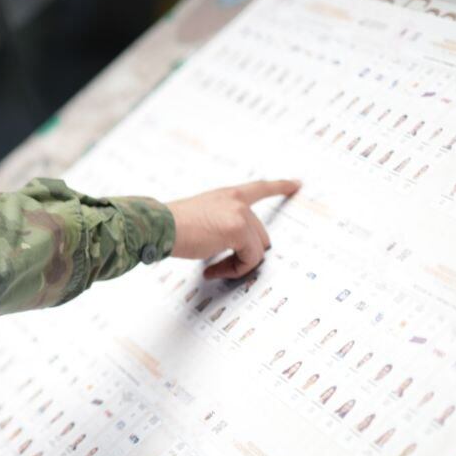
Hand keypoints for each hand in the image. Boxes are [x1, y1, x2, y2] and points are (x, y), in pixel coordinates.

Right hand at [166, 179, 300, 279]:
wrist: (159, 226)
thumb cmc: (172, 225)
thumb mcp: (202, 216)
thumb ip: (223, 223)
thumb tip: (236, 248)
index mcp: (227, 195)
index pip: (259, 187)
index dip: (280, 186)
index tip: (296, 184)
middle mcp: (237, 202)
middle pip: (261, 234)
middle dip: (245, 253)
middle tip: (220, 264)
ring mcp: (240, 215)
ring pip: (258, 249)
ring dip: (238, 264)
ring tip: (214, 269)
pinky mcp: (238, 231)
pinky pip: (250, 259)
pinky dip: (234, 270)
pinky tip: (212, 270)